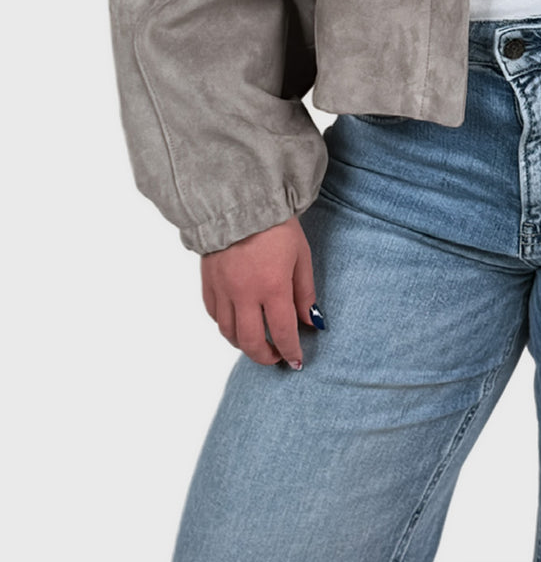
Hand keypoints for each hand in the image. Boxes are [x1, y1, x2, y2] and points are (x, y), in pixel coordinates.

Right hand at [201, 215, 321, 369]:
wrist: (242, 201)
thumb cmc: (277, 225)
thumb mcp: (301, 256)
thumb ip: (305, 293)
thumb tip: (310, 323)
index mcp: (272, 287)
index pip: (282, 332)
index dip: (291, 351)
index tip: (296, 360)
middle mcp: (244, 294)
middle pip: (251, 342)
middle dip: (266, 356)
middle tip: (277, 357)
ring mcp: (223, 290)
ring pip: (229, 333)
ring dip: (244, 344)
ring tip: (258, 342)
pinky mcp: (208, 282)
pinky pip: (214, 316)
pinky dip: (226, 325)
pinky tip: (237, 322)